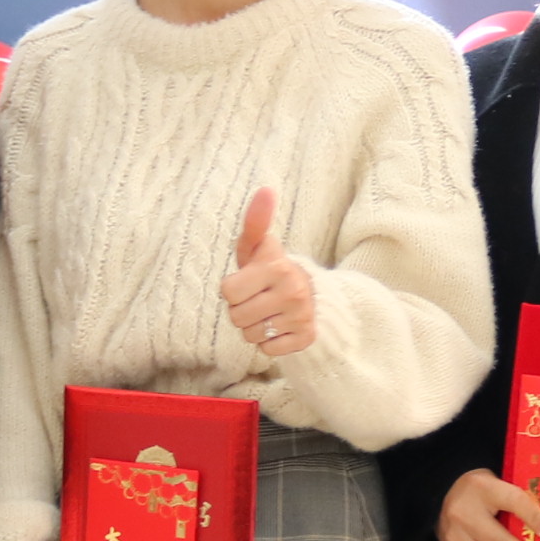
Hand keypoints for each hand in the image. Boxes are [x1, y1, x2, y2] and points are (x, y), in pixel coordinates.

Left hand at [220, 187, 318, 359]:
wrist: (311, 294)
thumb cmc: (271, 270)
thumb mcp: (259, 246)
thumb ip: (256, 222)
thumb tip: (266, 189)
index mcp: (277, 267)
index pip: (228, 292)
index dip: (232, 290)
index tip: (248, 282)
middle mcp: (293, 291)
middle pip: (237, 317)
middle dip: (242, 310)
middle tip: (258, 299)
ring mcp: (302, 315)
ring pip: (252, 336)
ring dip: (255, 327)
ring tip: (269, 312)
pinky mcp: (307, 337)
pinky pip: (269, 351)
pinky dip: (270, 343)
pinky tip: (280, 327)